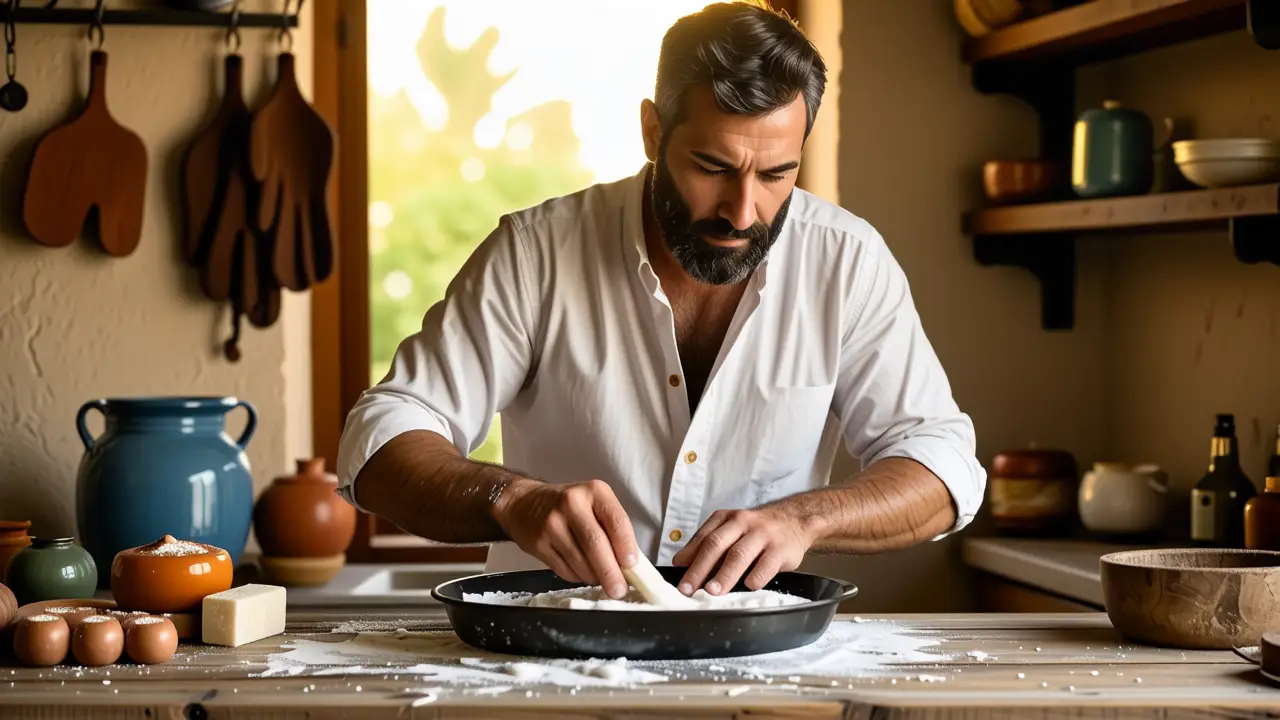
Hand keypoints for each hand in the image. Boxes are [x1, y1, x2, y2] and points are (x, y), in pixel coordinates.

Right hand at [492, 479, 638, 598]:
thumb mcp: (594, 503)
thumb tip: (629, 565)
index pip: (616, 521)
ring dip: (594, 577)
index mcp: (594, 491)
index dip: (626, 546)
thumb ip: (612, 528)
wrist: (525, 503)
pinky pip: (565, 570)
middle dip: (610, 572)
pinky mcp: (539, 544)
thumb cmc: (568, 505)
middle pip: (596, 544)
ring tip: (600, 578)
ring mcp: (552, 524)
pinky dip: (578, 577)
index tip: (631, 565)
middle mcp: (572, 504)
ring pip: (580, 562)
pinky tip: (581, 572)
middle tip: (619, 589)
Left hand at [672, 507, 820, 595]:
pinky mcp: (781, 548)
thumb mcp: (730, 531)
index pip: (703, 539)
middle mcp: (742, 523)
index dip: (689, 560)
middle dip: (701, 569)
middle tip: (690, 589)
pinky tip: (749, 586)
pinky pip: (767, 564)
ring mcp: (762, 535)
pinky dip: (756, 576)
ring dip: (724, 575)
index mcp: (725, 519)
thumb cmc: (756, 531)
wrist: (794, 520)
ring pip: (739, 554)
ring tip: (713, 591)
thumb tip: (681, 564)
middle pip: (717, 545)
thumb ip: (708, 545)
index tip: (680, 581)